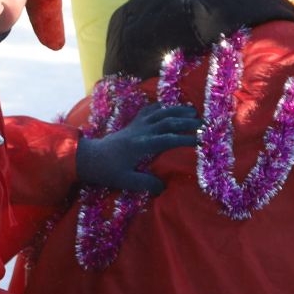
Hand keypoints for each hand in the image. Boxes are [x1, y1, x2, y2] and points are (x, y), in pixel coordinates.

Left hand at [75, 103, 200, 192]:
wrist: (88, 158)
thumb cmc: (107, 171)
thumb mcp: (126, 181)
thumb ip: (145, 184)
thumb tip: (164, 188)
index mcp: (141, 145)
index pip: (168, 139)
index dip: (186, 139)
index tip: (201, 141)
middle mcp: (141, 131)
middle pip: (168, 121)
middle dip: (187, 121)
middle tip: (204, 123)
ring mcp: (136, 125)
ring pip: (160, 112)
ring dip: (177, 110)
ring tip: (193, 110)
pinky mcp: (132, 124)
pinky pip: (148, 111)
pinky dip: (160, 106)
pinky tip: (168, 106)